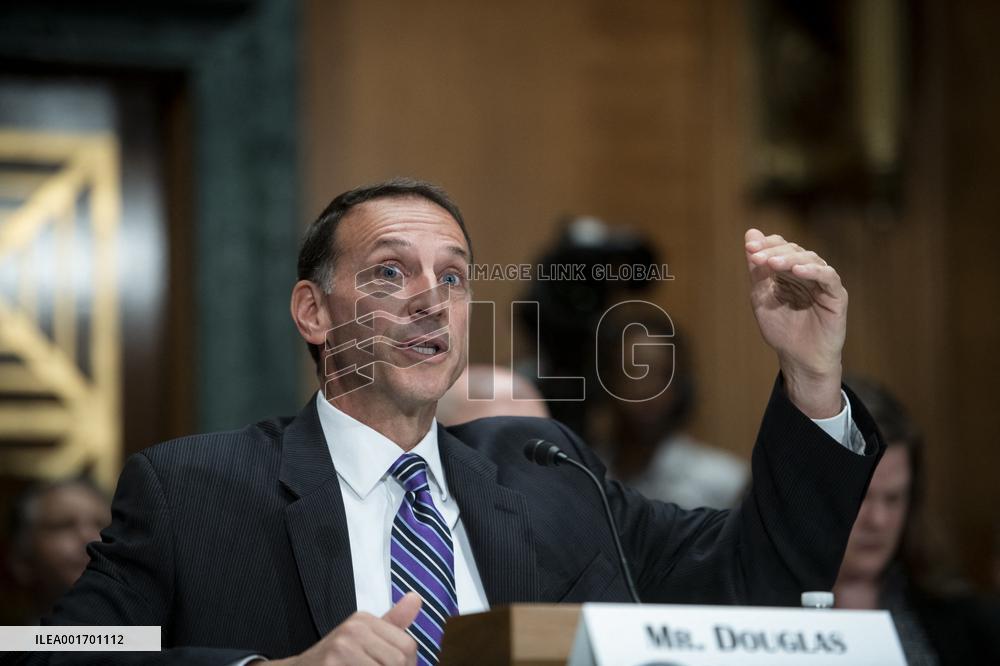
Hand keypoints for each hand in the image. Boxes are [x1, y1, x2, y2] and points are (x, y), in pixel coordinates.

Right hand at [263, 592, 420, 665]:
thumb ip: (392, 624)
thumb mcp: (363, 637)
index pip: (408, 645)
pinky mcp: (331, 665)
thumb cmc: (334, 659)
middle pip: (398, 661)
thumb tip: (416, 598)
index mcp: (364, 620)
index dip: (408, 665)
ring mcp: (341, 649)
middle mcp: (353, 629)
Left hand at [745, 229, 846, 417]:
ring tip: (773, 263)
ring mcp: (823, 283)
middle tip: (757, 256)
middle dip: (773, 252)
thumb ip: (757, 269)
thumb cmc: (782, 330)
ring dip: (790, 259)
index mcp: (789, 272)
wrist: (798, 358)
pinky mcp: (837, 295)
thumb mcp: (762, 297)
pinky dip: (813, 271)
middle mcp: (808, 273)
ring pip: (811, 260)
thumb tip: (750, 233)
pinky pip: (828, 278)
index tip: (749, 248)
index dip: (766, 245)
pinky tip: (797, 271)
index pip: (780, 247)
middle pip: (794, 251)